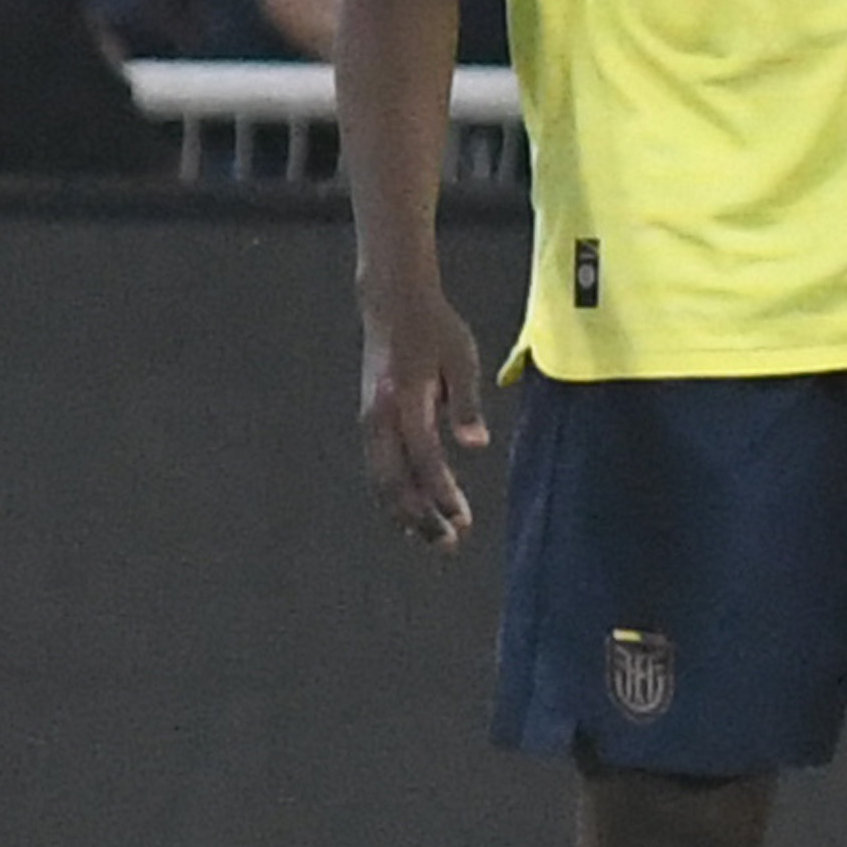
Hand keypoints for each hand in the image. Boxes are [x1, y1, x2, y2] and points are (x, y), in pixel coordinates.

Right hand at [359, 272, 490, 546]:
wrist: (392, 302)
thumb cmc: (433, 328)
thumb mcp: (460, 357)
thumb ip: (465, 404)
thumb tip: (476, 446)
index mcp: (404, 397)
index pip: (424, 456)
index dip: (442, 491)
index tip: (462, 518)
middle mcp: (379, 415)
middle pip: (393, 479)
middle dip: (420, 516)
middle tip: (449, 543)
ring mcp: (369, 420)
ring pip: (381, 480)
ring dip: (406, 513)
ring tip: (433, 539)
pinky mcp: (370, 423)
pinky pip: (378, 469)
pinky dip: (394, 496)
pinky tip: (415, 514)